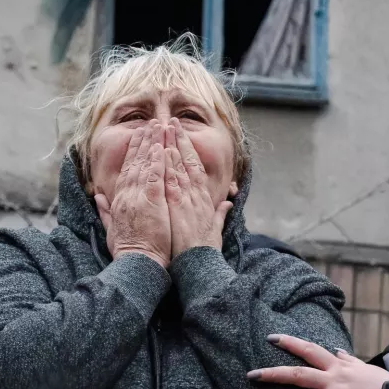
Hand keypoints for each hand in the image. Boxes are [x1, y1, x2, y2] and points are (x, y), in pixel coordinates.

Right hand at [94, 123, 171, 267]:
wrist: (137, 262)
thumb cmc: (128, 250)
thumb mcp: (111, 229)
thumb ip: (105, 211)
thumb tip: (98, 198)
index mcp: (119, 200)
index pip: (126, 171)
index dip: (132, 153)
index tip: (138, 138)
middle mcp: (127, 194)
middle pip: (135, 162)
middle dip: (142, 141)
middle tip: (149, 124)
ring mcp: (138, 195)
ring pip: (145, 164)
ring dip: (151, 143)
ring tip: (157, 126)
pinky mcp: (150, 200)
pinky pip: (155, 174)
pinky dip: (158, 159)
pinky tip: (162, 145)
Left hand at [164, 119, 232, 256]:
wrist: (198, 265)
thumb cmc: (204, 251)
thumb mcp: (214, 230)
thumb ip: (219, 214)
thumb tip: (227, 203)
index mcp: (204, 199)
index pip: (195, 169)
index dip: (188, 151)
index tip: (181, 136)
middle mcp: (196, 195)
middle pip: (186, 162)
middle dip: (178, 140)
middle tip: (171, 122)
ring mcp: (186, 198)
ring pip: (178, 166)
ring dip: (171, 145)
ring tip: (164, 128)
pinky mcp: (177, 204)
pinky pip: (171, 179)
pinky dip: (167, 164)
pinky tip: (161, 149)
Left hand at [247, 335, 388, 388]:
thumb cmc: (385, 383)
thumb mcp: (365, 366)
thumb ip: (348, 359)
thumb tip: (337, 350)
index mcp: (338, 367)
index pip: (309, 350)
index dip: (290, 343)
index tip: (271, 338)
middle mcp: (332, 381)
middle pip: (297, 374)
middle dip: (272, 374)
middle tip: (251, 375)